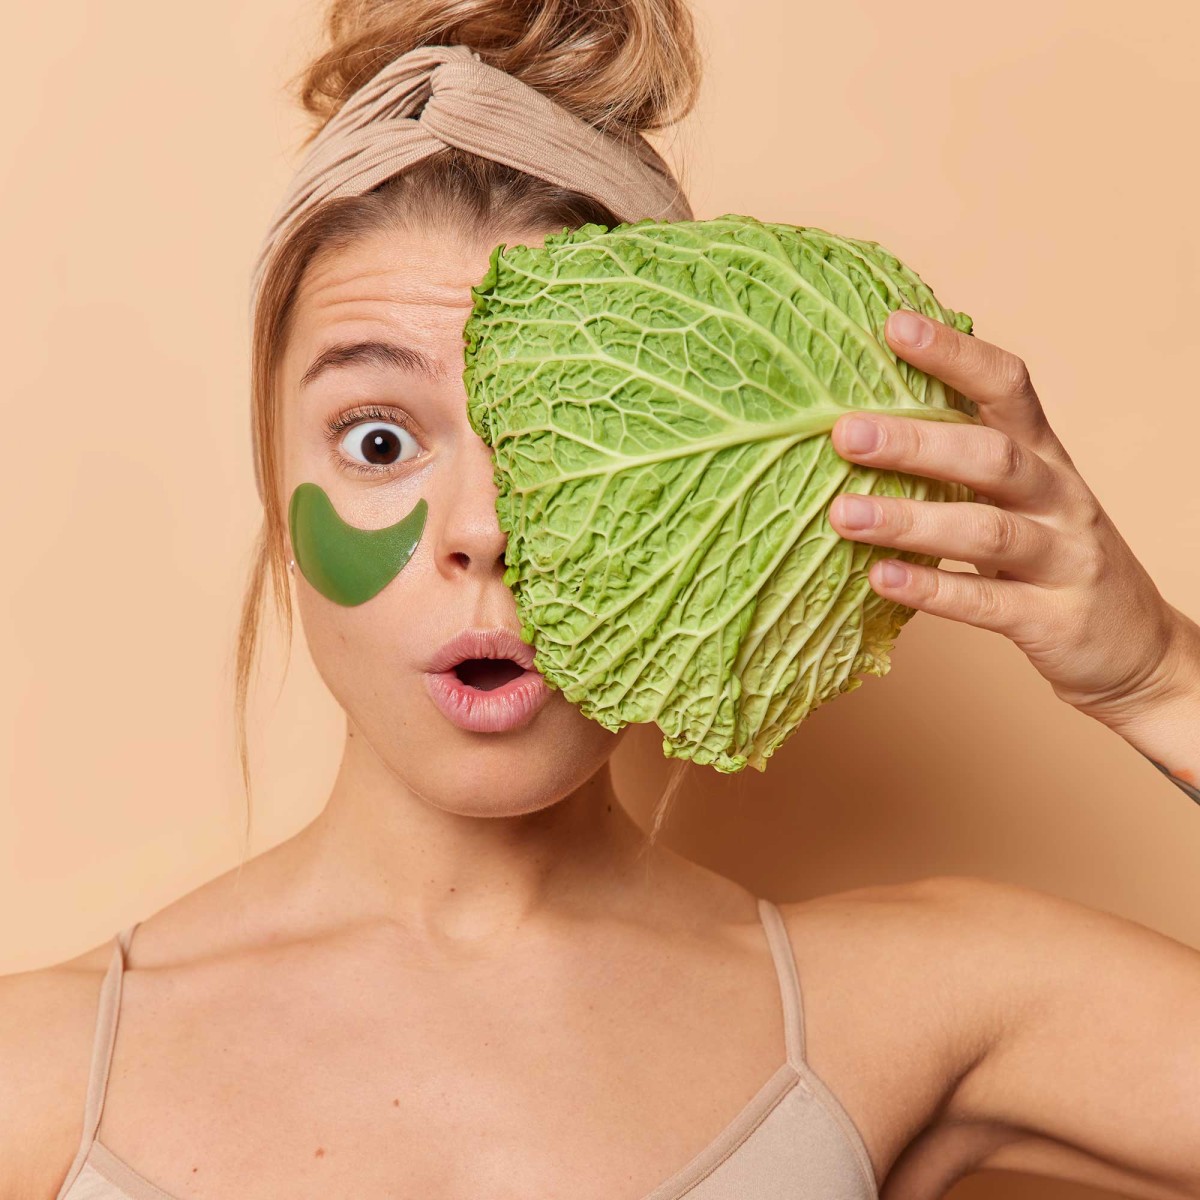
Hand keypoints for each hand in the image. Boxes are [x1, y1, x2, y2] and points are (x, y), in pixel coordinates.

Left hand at [827, 308, 1189, 724]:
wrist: (1135, 648)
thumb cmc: (1050, 561)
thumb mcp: (1019, 498)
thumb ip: (959, 461)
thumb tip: (863, 418)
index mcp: (1044, 456)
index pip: (1007, 387)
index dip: (955, 353)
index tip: (893, 325)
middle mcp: (1058, 498)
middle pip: (991, 455)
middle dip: (914, 441)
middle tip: (843, 432)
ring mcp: (1061, 559)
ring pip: (987, 530)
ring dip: (910, 521)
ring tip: (842, 514)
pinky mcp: (1052, 620)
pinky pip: (987, 604)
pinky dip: (932, 591)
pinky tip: (880, 579)